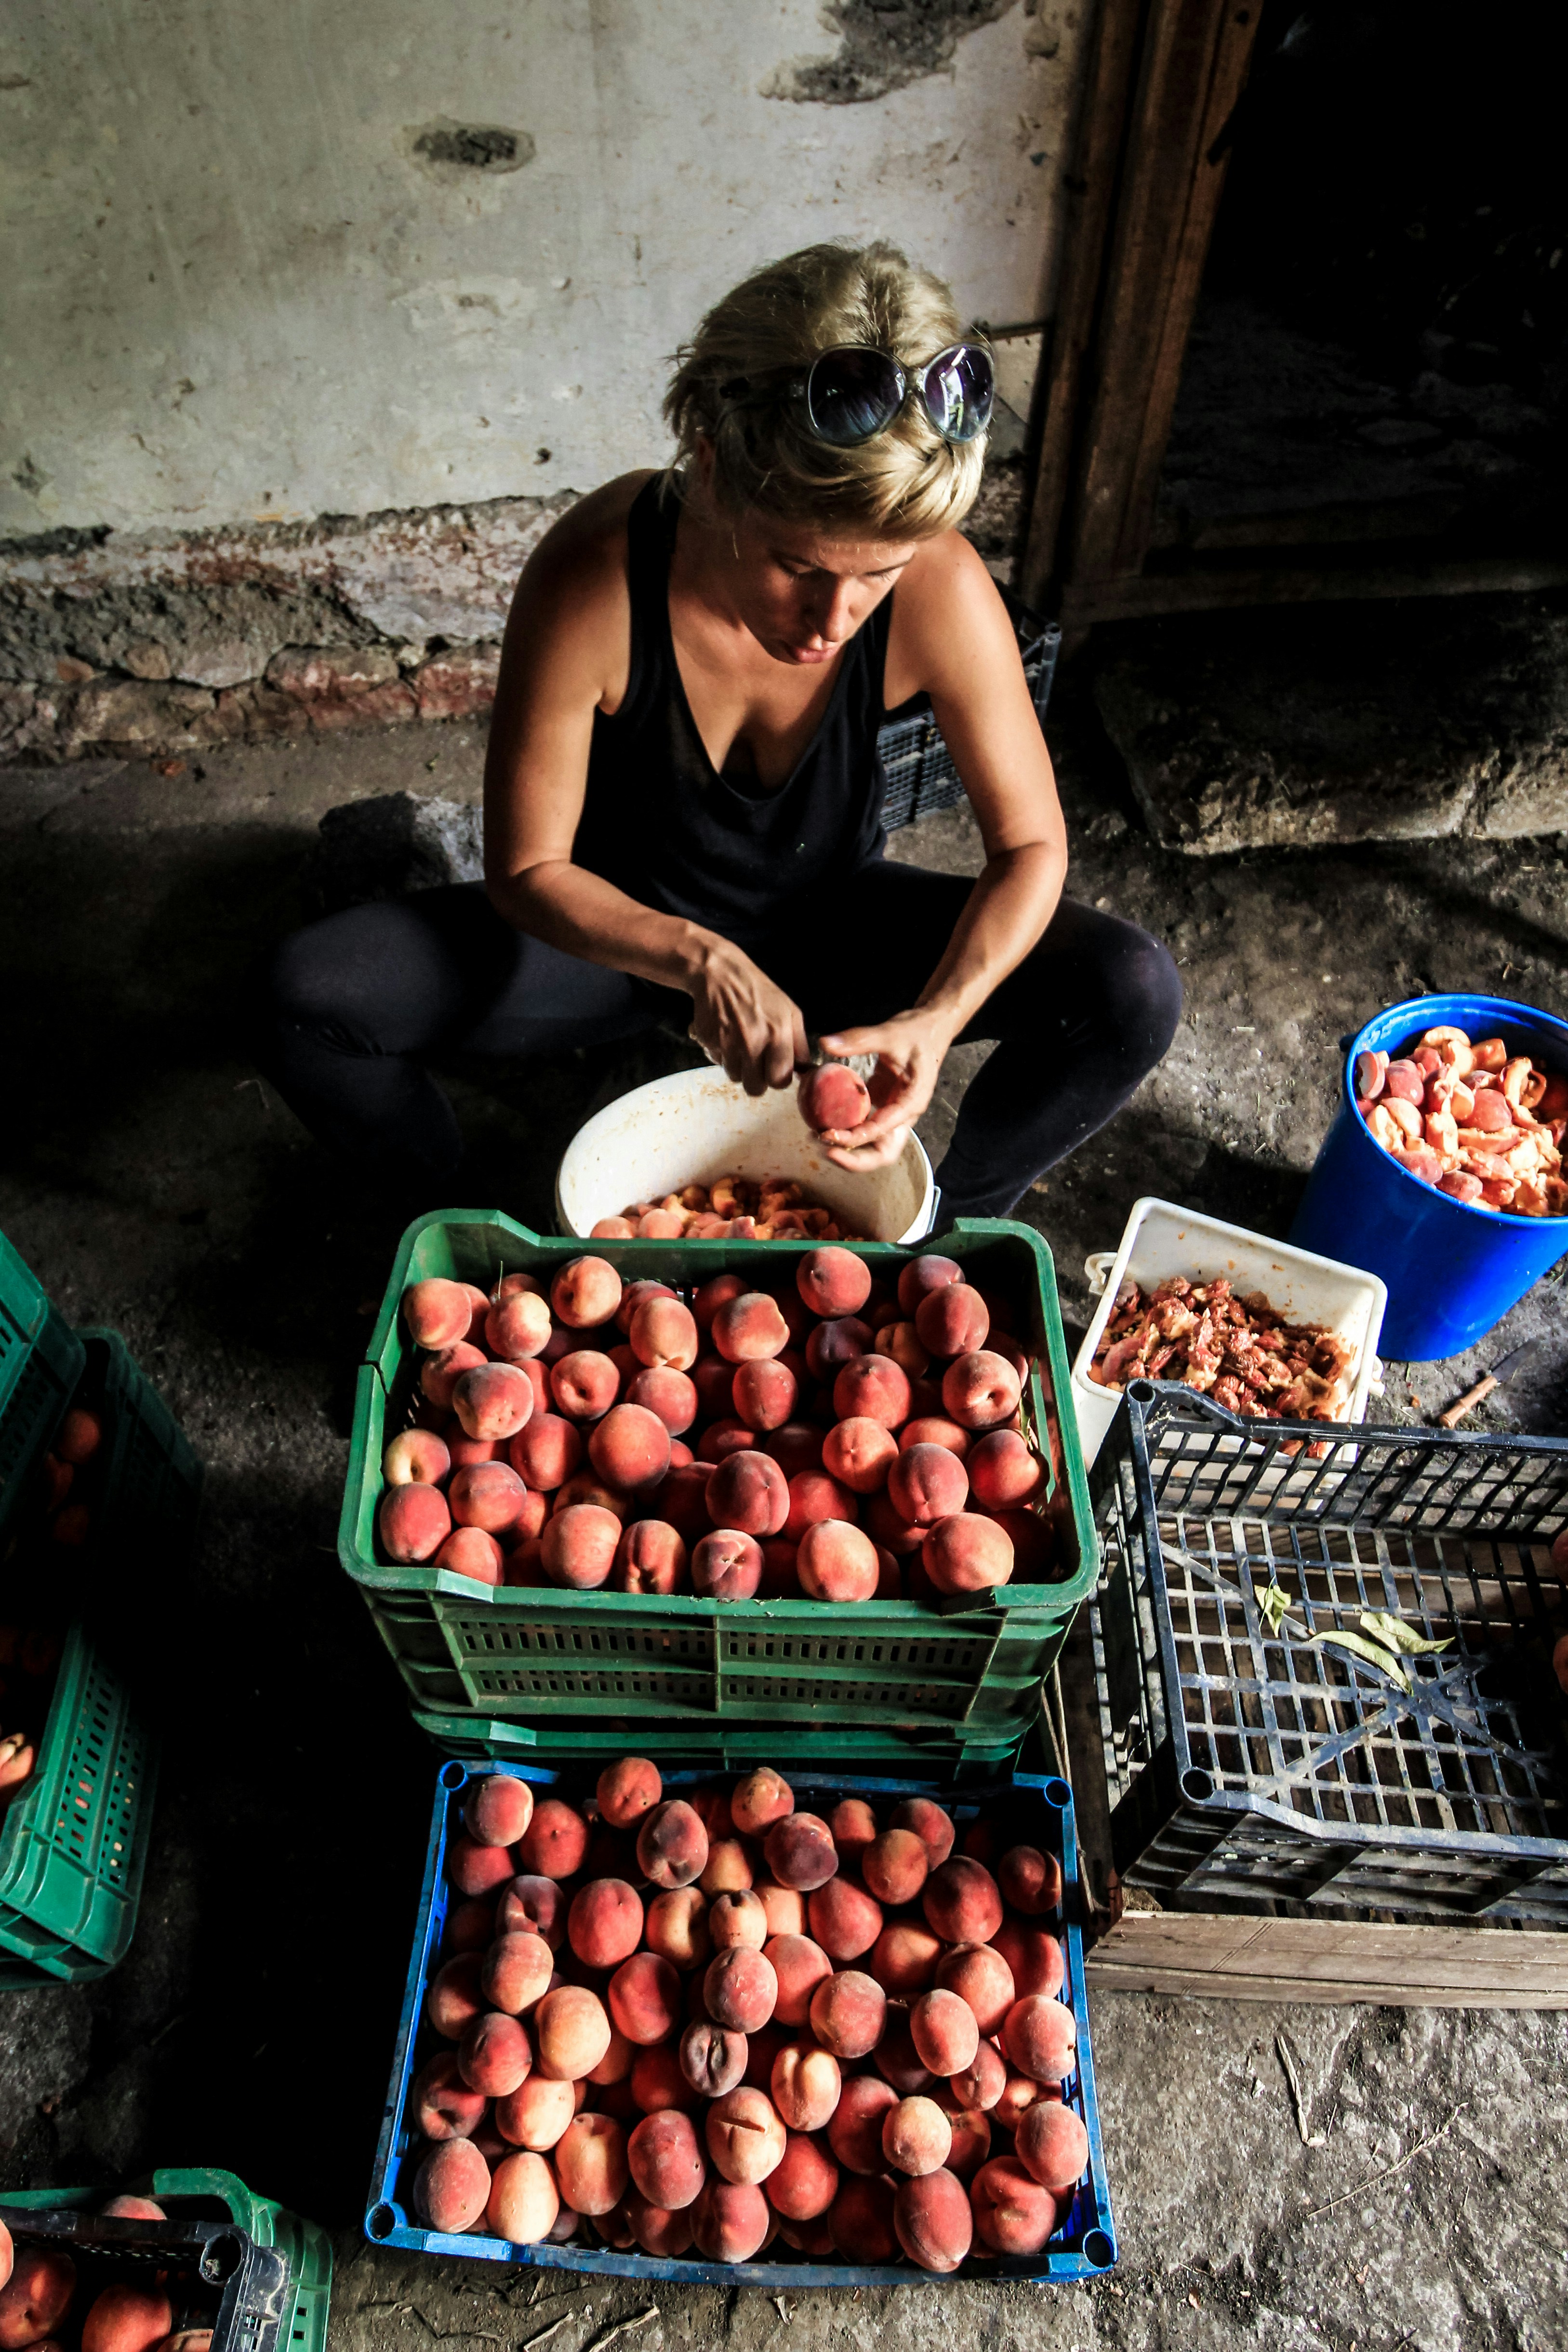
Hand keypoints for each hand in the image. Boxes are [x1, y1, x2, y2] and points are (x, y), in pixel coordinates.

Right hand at [689, 937, 809, 1095]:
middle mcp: (753, 1040)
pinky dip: (722, 1054)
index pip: (780, 1081)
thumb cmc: (759, 992)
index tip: (775, 1069)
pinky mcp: (709, 1041)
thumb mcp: (789, 1012)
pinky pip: (717, 1062)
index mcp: (778, 1033)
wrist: (721, 973)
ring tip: (740, 1044)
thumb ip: (799, 1045)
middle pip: (755, 1088)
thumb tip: (805, 1072)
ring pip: (735, 1077)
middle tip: (757, 1063)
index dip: (777, 1078)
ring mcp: (728, 1043)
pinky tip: (727, 1035)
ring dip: (738, 1066)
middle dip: (757, 1080)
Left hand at [814, 1006, 958, 1169]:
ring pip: (872, 1144)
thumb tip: (825, 1043)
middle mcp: (903, 1114)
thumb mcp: (890, 1032)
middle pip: (882, 1153)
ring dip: (847, 1147)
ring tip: (817, 1137)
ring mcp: (891, 1113)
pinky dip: (844, 1128)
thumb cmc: (917, 1032)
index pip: (883, 1131)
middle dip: (853, 1158)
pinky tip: (822, 1120)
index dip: (856, 1138)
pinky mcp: (881, 1106)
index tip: (829, 1135)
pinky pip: (862, 1125)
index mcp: (912, 1102)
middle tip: (823, 1149)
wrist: (930, 1028)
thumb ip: (859, 1039)